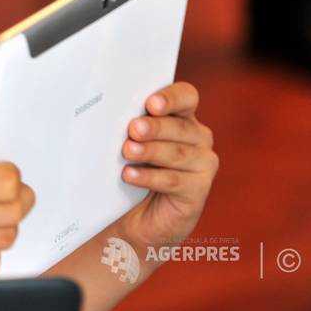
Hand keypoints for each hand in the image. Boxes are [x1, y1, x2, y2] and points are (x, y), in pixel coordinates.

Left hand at [117, 82, 218, 250]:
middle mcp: (198, 137)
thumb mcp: (132, 141)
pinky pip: (174, 181)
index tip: (151, 104)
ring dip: (150, 151)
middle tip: (133, 129)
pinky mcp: (198, 191)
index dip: (171, 98)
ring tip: (127, 151)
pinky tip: (130, 175)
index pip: (186, 96)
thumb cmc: (135, 167)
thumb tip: (107, 114)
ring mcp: (203, 164)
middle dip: (155, 127)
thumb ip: (130, 126)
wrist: (141, 213)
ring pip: (177, 153)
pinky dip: (150, 177)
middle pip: (180, 126)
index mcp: (182, 116)